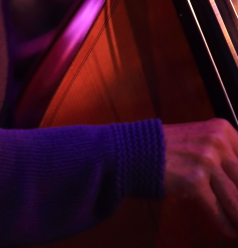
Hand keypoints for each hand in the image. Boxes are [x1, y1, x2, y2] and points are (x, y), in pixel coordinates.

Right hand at [163, 118, 237, 239]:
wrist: (133, 151)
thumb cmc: (166, 149)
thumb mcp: (201, 143)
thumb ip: (225, 158)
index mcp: (222, 129)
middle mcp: (217, 141)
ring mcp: (206, 160)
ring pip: (236, 200)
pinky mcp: (194, 180)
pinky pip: (218, 210)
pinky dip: (226, 225)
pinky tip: (230, 231)